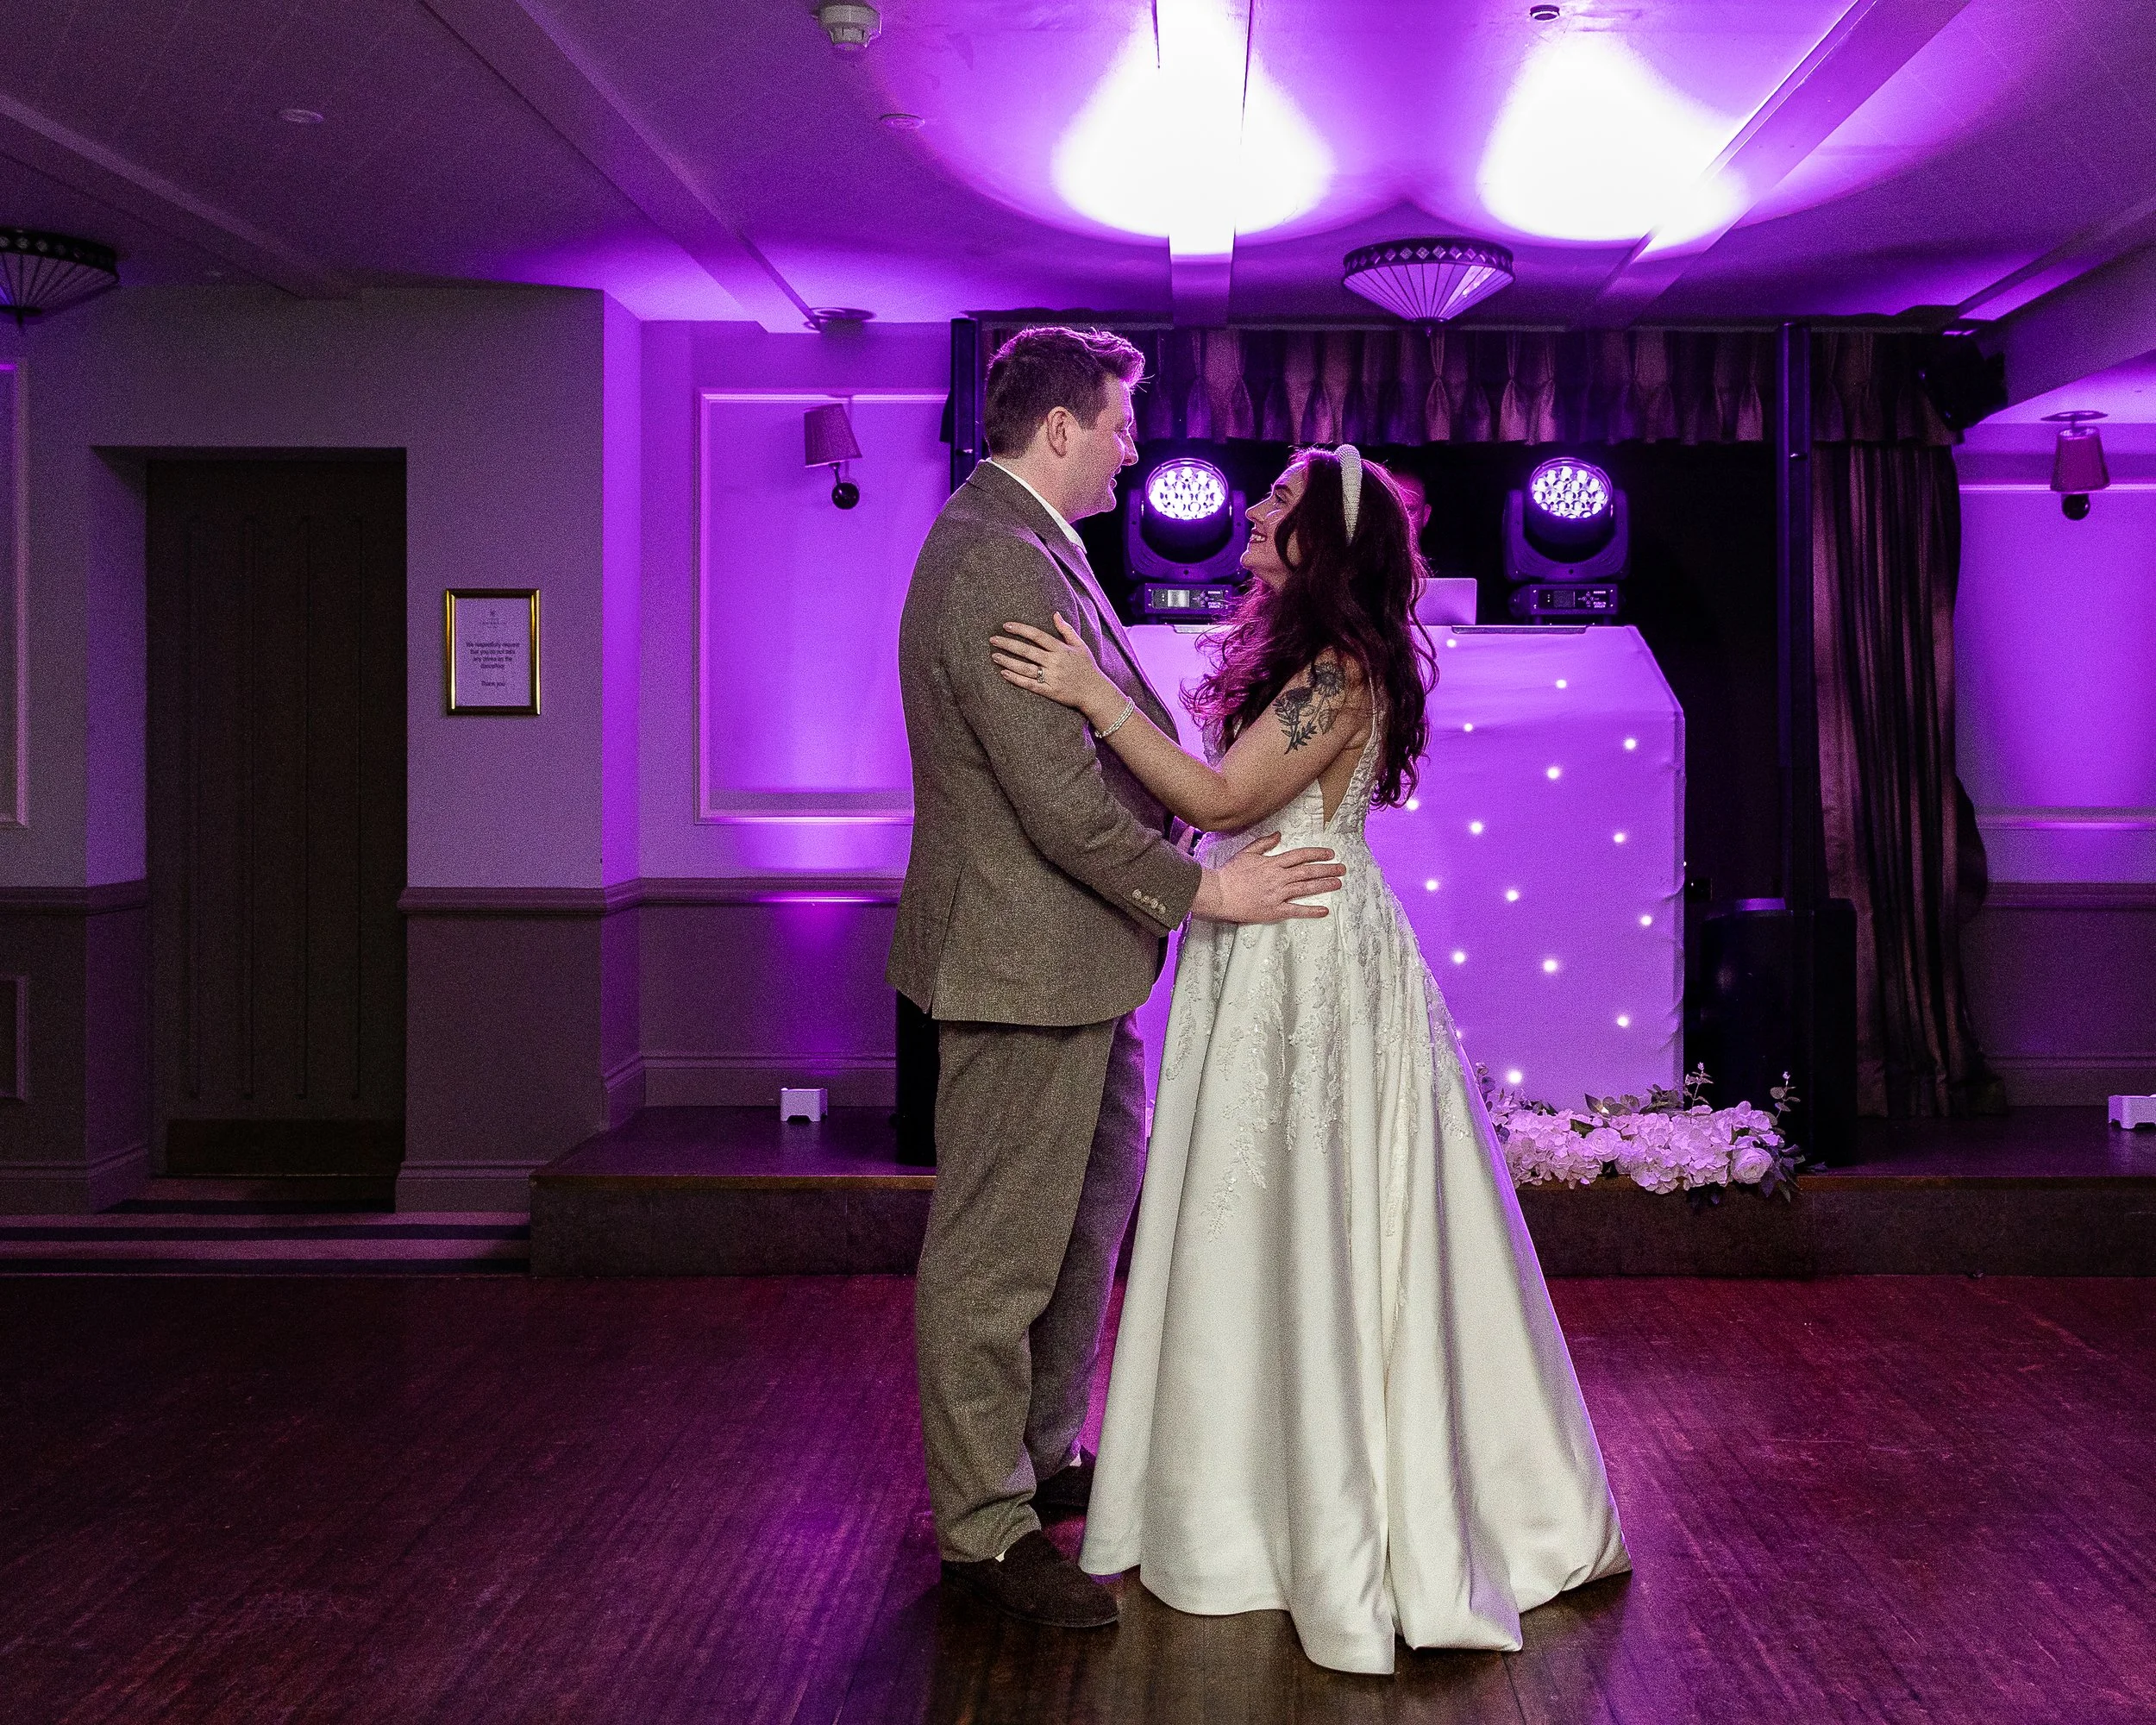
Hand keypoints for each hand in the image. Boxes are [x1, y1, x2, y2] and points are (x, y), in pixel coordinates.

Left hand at [992, 615, 1117, 722]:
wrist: (1095, 692)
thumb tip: (1055, 614)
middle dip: (1008, 644)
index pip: (1037, 635)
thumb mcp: (1080, 645)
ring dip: (1008, 661)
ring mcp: (1052, 677)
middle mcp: (1055, 662)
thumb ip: (1066, 630)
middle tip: (993, 640)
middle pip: (1027, 651)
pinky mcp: (1050, 691)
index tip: (1006, 626)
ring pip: (1025, 668)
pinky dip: (1016, 679)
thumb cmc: (1087, 667)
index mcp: (1061, 649)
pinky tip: (1004, 673)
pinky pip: (1030, 684)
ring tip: (994, 656)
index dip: (1020, 629)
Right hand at [1191, 834, 1345, 923]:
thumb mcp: (1246, 853)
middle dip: (1327, 869)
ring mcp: (1278, 894)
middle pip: (1308, 872)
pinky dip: (1311, 910)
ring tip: (1337, 884)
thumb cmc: (1230, 874)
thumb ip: (1264, 843)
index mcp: (1273, 863)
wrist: (1219, 893)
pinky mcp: (1274, 910)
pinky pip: (1296, 910)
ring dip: (1324, 885)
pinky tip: (1324, 910)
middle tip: (1342, 869)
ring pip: (1306, 888)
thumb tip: (1278, 835)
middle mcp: (1279, 877)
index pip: (1300, 856)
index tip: (1330, 854)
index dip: (1317, 854)